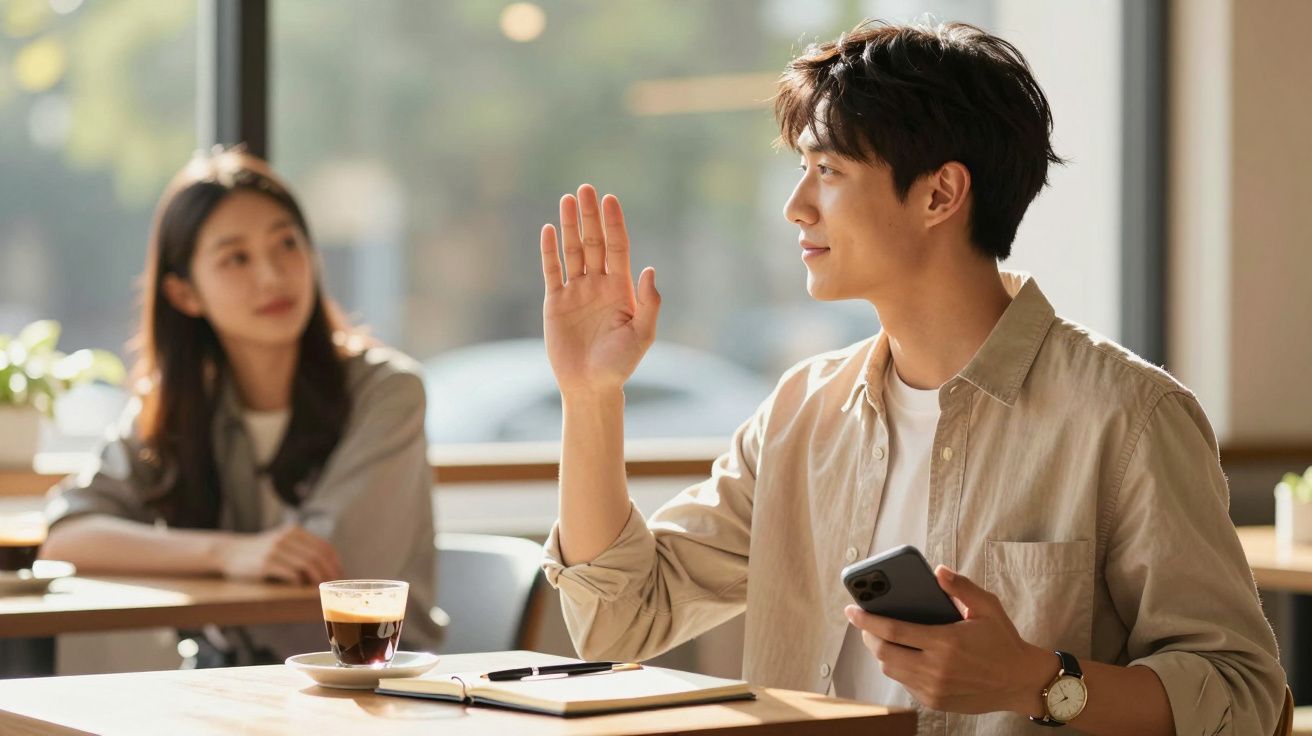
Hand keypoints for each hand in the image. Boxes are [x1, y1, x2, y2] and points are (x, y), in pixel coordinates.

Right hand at [218, 523, 343, 584]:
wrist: (229, 552)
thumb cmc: (260, 552)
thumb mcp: (281, 541)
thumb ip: (301, 548)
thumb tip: (328, 567)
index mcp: (294, 531)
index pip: (323, 546)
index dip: (334, 562)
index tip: (339, 574)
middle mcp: (286, 538)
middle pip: (317, 556)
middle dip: (329, 572)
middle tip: (332, 585)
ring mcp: (275, 550)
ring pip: (307, 564)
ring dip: (317, 578)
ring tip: (319, 588)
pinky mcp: (265, 564)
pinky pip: (290, 573)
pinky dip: (299, 581)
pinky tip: (300, 587)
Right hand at [540, 184, 659, 397]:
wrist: (591, 386)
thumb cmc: (620, 363)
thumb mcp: (642, 334)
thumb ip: (649, 303)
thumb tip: (649, 269)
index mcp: (621, 289)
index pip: (617, 247)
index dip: (614, 223)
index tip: (610, 199)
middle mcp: (598, 285)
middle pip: (594, 242)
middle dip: (591, 216)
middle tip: (586, 188)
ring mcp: (575, 292)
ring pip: (572, 251)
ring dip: (571, 225)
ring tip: (568, 199)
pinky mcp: (555, 303)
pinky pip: (552, 271)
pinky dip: (550, 251)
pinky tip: (549, 229)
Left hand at [844, 565, 1053, 714]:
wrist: (1021, 682)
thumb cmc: (1003, 640)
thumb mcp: (987, 607)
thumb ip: (961, 587)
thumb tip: (937, 571)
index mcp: (946, 642)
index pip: (893, 630)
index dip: (866, 619)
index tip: (851, 609)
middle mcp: (936, 668)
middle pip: (884, 652)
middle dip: (867, 635)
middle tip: (864, 621)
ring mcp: (934, 688)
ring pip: (890, 669)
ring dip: (880, 652)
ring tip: (880, 635)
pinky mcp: (935, 701)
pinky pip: (904, 682)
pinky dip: (897, 666)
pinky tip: (902, 652)